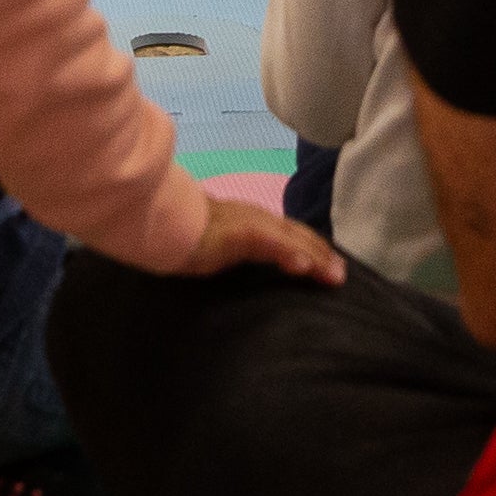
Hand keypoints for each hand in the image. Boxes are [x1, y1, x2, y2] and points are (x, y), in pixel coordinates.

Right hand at [144, 194, 347, 285]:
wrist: (154, 218)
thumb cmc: (179, 233)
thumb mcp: (215, 245)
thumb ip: (235, 252)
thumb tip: (241, 266)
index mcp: (252, 222)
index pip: (291, 234)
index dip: (314, 249)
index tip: (331, 268)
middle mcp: (256, 218)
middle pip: (299, 235)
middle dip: (323, 255)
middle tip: (341, 277)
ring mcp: (248, 223)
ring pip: (291, 238)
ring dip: (315, 257)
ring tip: (334, 276)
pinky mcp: (236, 232)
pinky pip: (268, 243)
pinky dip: (289, 253)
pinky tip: (304, 267)